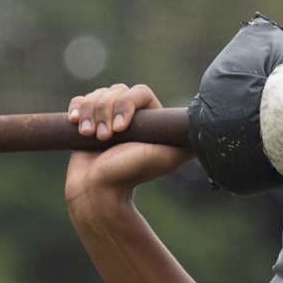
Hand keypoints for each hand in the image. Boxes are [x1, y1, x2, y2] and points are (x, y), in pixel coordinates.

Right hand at [64, 83, 195, 216]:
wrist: (97, 191)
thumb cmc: (130, 174)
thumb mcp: (167, 157)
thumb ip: (186, 142)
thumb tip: (207, 129)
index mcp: (150, 119)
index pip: (138, 92)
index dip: (126, 104)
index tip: (120, 129)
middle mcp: (130, 116)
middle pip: (115, 90)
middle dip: (105, 112)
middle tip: (105, 138)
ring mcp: (107, 118)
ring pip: (95, 95)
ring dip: (90, 115)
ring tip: (90, 137)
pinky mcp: (87, 122)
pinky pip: (79, 101)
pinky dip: (76, 110)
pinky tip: (76, 123)